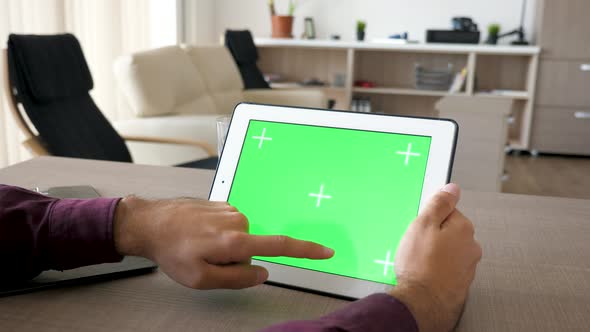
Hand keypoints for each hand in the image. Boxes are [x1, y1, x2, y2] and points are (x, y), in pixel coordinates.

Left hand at [113, 196, 333, 288]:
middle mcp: (238, 221)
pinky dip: (219, 234)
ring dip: (226, 247)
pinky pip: (230, 226)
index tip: (326, 251)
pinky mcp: (222, 203)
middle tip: (207, 260)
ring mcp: (230, 210)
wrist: (151, 222)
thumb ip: (236, 279)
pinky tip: (199, 234)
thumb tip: (262, 273)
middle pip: (253, 249)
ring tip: (199, 245)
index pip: (280, 246)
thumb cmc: (173, 252)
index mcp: (236, 241)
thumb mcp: (201, 279)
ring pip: (241, 238)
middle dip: (236, 260)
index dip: (305, 251)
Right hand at [389, 183, 481, 331]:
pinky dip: (436, 268)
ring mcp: (467, 266)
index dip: (430, 218)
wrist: (422, 301)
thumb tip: (452, 188)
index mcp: (464, 228)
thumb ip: (439, 203)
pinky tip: (423, 272)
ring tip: (418, 261)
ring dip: (435, 253)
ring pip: (448, 250)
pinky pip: (446, 267)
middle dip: (433, 236)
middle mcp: (471, 247)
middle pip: (449, 231)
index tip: (421, 226)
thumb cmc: (420, 266)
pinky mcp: (460, 282)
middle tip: (417, 244)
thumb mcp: (423, 224)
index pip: (448, 211)